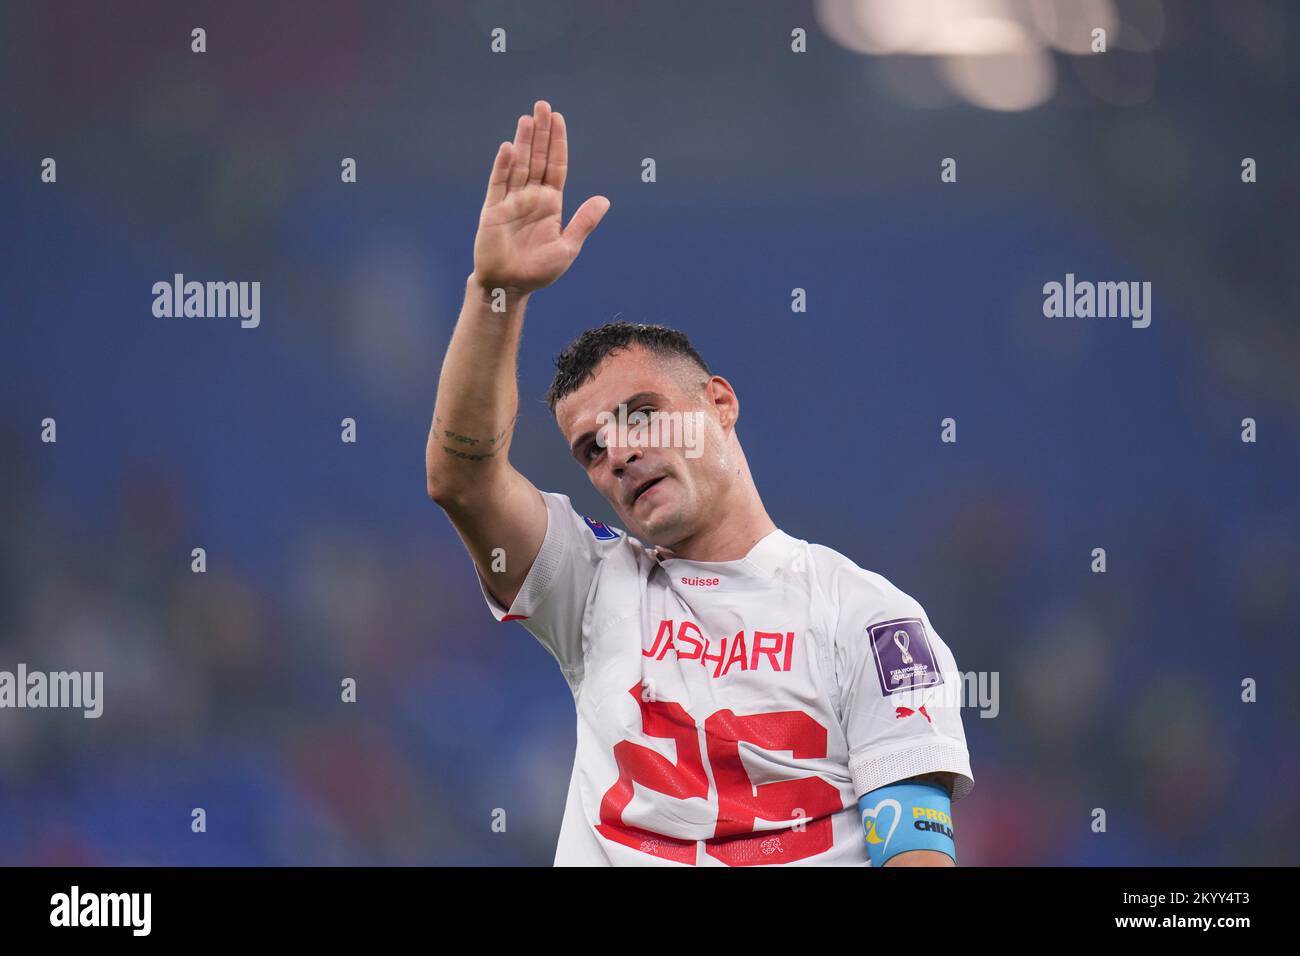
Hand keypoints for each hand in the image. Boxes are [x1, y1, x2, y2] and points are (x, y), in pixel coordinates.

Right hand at [472, 100, 609, 294]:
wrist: (510, 287)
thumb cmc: (538, 270)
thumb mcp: (567, 247)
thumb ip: (583, 222)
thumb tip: (605, 200)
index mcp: (550, 203)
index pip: (555, 166)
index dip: (557, 143)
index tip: (559, 120)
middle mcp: (530, 197)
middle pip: (537, 158)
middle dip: (541, 133)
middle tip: (543, 105)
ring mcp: (511, 201)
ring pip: (519, 165)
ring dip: (523, 142)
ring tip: (528, 118)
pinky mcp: (493, 210)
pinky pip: (499, 184)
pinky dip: (503, 166)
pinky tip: (509, 148)